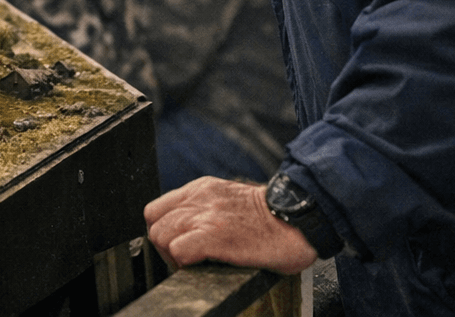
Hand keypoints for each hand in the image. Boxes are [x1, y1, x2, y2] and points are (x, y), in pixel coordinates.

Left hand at [145, 177, 317, 275]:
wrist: (300, 217)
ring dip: (173, 256)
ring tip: (196, 263)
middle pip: (154, 223)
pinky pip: (179, 250)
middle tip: (186, 259)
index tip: (178, 245)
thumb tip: (188, 231)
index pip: (158, 209)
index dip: (164, 231)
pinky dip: (185, 263)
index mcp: (200, 190)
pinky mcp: (215, 236)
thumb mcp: (229, 201)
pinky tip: (206, 265)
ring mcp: (205, 216)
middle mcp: (198, 199)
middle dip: (165, 246)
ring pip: (160, 236)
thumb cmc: (271, 218)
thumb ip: (205, 209)